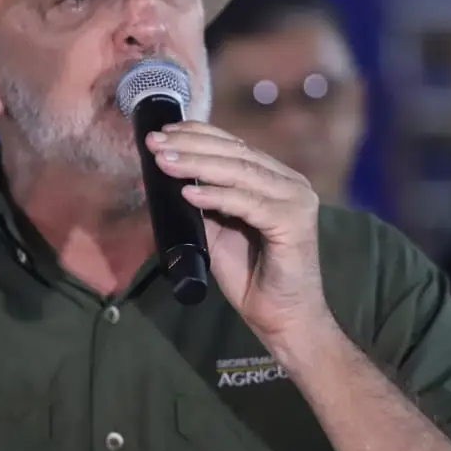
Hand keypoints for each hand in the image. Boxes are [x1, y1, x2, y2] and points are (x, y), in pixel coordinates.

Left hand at [146, 121, 331, 342]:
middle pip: (235, 154)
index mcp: (276, 178)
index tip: (162, 132)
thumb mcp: (217, 230)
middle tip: (155, 144)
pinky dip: (216, 196)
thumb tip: (169, 174)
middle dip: (190, 146)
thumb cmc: (251, 276)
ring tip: (164, 163)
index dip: (198, 134)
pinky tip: (189, 192)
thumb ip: (204, 201)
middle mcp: (290, 183)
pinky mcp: (294, 222)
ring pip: (240, 173)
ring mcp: (296, 200)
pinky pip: (247, 202)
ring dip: (197, 165)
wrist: (282, 319)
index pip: (234, 145)